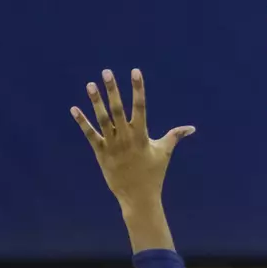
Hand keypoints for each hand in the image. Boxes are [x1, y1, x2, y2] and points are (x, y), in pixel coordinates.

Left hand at [72, 69, 195, 212]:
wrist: (138, 196)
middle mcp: (126, 137)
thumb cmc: (153, 173)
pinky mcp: (101, 153)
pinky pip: (90, 135)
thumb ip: (175, 136)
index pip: (141, 106)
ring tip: (90, 85)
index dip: (138, 88)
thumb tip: (192, 128)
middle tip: (106, 72)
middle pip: (118, 109)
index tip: (135, 71)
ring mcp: (113, 145)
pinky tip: (74, 109)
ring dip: (96, 101)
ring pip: (103, 119)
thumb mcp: (164, 152)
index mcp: (142, 134)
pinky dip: (82, 122)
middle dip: (113, 90)